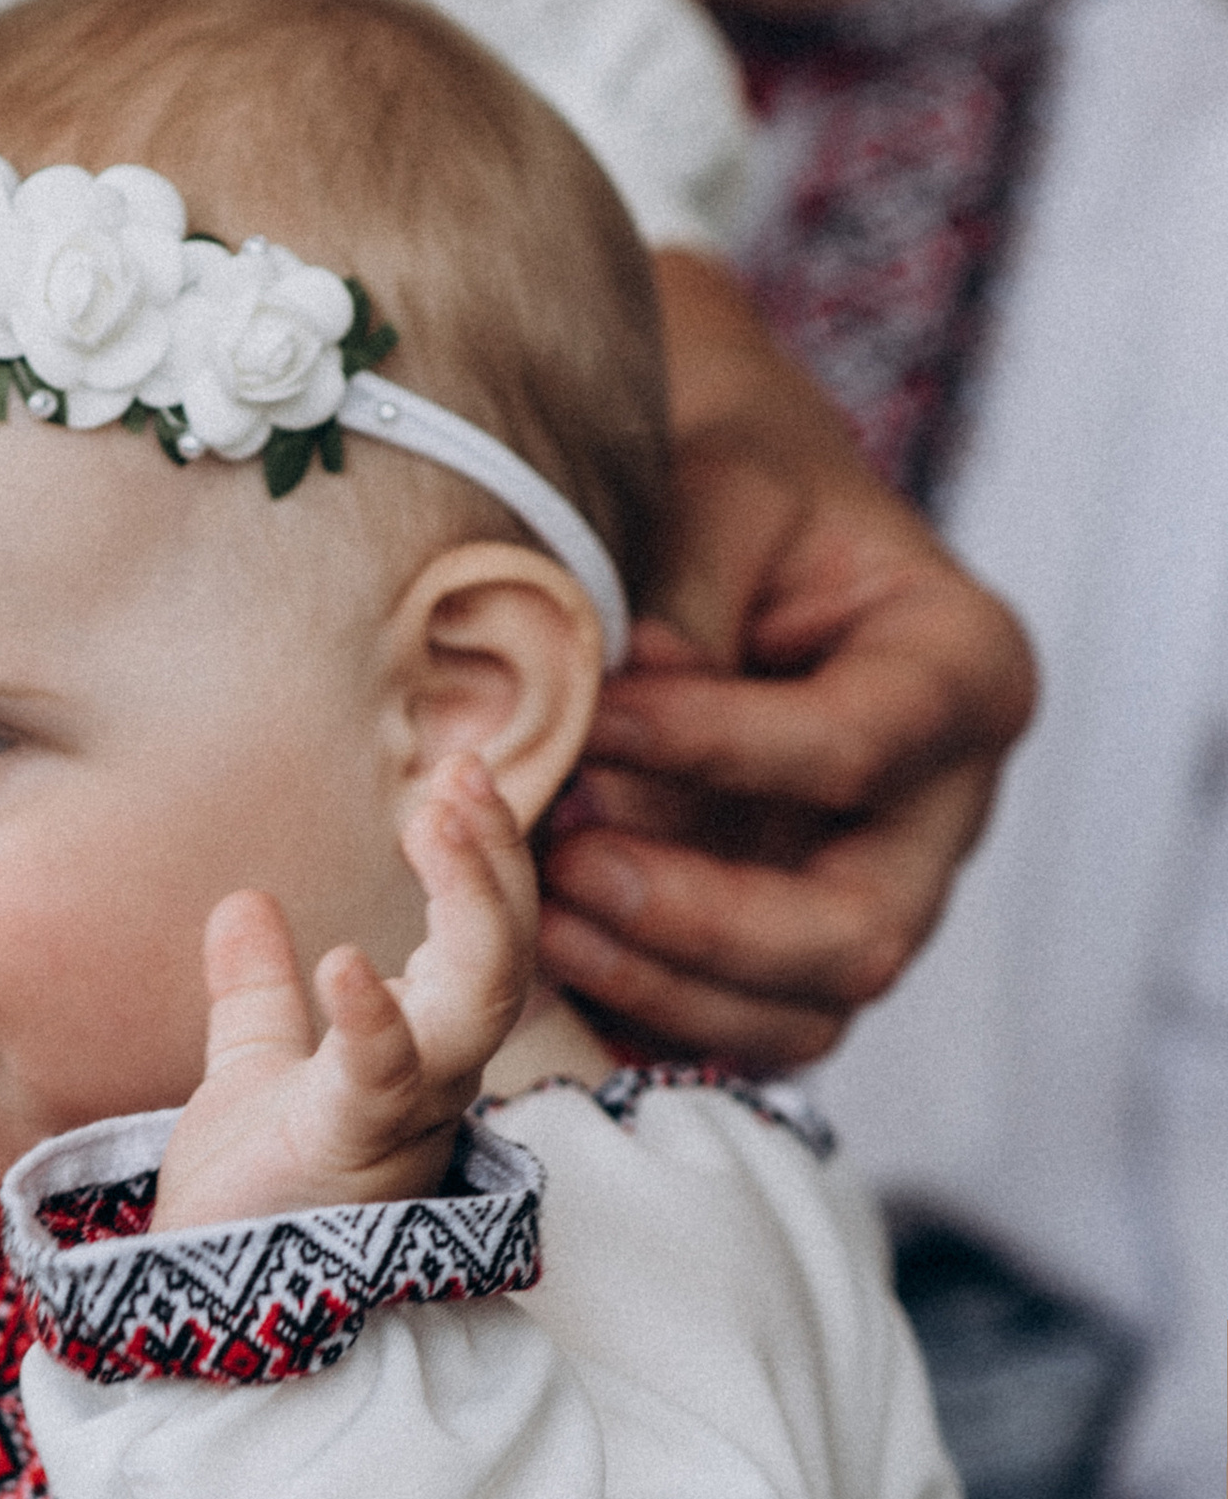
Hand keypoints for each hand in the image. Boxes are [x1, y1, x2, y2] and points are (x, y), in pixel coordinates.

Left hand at [154, 756, 536, 1231]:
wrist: (209, 1304)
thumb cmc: (254, 1203)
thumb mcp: (252, 1071)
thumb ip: (258, 994)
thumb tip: (244, 903)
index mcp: (421, 1054)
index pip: (481, 940)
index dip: (482, 858)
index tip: (456, 778)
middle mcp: (434, 1082)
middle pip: (502, 959)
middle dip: (493, 863)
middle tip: (463, 776)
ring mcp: (402, 1119)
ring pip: (478, 1007)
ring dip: (471, 905)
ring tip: (437, 818)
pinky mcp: (348, 1155)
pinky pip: (381, 1083)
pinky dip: (372, 1020)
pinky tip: (345, 958)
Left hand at [539, 252, 1034, 1071]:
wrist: (718, 507)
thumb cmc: (728, 471)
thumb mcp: (715, 488)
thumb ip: (680, 601)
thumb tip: (618, 717)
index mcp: (963, 669)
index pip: (856, 747)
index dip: (715, 749)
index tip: (589, 722)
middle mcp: (942, 803)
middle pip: (860, 930)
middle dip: (701, 917)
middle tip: (566, 865)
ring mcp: (874, 886)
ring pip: (803, 1011)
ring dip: (661, 984)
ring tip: (536, 915)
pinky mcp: (791, 942)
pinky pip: (734, 1027)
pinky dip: (642, 1013)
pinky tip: (543, 960)